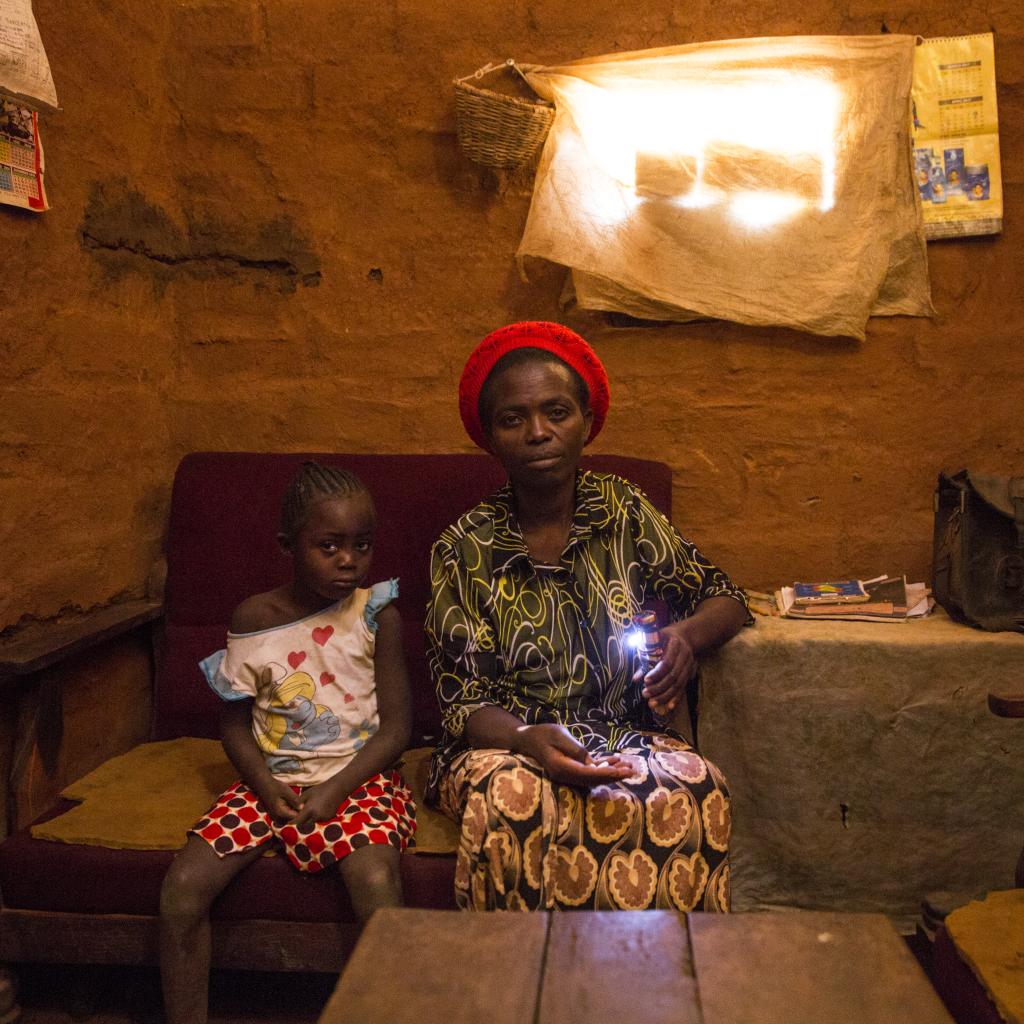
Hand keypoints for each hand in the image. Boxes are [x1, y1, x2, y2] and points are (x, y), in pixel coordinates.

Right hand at [256, 778, 302, 821]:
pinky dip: (286, 811)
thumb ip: (295, 800)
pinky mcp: (272, 815)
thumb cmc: (274, 787)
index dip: (300, 811)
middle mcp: (276, 818)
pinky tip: (287, 802)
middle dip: (295, 812)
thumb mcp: (286, 791)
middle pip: (291, 819)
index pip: (295, 817)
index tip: (301, 803)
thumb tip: (302, 808)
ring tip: (292, 801)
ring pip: (287, 818)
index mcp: (280, 813)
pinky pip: (282, 816)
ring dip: (291, 812)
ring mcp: (273, 817)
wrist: (262, 785)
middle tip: (297, 801)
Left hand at [291, 782, 343, 826]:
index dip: (292, 823)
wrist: (338, 788)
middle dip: (300, 824)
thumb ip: (298, 803)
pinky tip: (318, 811)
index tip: (288, 823)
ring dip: (308, 821)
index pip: (297, 821)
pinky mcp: (328, 818)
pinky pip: (319, 821)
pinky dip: (316, 818)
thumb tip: (291, 810)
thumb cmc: (321, 789)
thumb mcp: (307, 794)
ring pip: (312, 823)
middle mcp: (316, 816)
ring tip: (307, 815)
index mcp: (309, 810)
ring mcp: (323, 818)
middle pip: (304, 825)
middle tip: (297, 820)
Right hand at [516, 723, 633, 787]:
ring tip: (627, 765)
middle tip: (632, 770)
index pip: (589, 775)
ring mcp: (568, 774)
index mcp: (562, 768)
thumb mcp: (559, 735)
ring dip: (610, 771)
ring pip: (593, 776)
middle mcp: (566, 775)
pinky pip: (589, 771)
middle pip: (594, 779)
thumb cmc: (543, 734)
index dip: (607, 774)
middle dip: (614, 775)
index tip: (623, 771)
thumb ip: (576, 749)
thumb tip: (592, 763)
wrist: (528, 739)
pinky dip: (602, 767)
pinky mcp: (571, 769)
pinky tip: (614, 760)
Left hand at [633, 620, 697, 716]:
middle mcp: (685, 656)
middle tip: (645, 694)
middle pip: (674, 676)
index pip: (667, 662)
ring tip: (652, 703)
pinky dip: (676, 698)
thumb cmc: (665, 637)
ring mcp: (689, 666)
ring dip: (665, 696)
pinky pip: (683, 688)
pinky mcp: (689, 674)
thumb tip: (635, 678)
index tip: (645, 680)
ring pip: (679, 684)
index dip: (657, 673)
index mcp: (675, 645)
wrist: (686, 636)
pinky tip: (668, 707)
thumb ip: (644, 657)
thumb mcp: (654, 640)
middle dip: (659, 687)